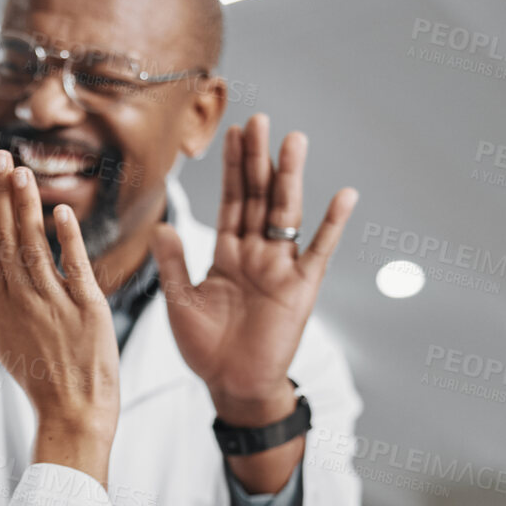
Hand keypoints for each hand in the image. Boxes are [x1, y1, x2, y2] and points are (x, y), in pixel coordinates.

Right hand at [0, 149, 119, 486]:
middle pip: (4, 238)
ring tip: (20, 171)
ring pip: (33, 246)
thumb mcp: (3, 345)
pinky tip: (61, 211)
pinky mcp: (87, 310)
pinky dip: (67, 239)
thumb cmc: (39, 380)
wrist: (73, 414)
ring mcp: (53, 304)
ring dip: (25, 207)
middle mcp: (22, 301)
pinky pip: (74, 268)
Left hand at [151, 115, 351, 424]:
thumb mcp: (180, 302)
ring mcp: (280, 267)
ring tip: (294, 139)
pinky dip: (332, 224)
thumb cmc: (206, 347)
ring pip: (285, 213)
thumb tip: (161, 226)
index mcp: (227, 253)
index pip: (231, 200)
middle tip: (258, 120)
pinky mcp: (301, 287)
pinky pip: (319, 251)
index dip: (232, 167)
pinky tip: (344, 196)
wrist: (233, 384)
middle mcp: (256, 253)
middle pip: (259, 196)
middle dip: (258, 159)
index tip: (233, 132)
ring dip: (290, 177)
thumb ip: (173, 263)